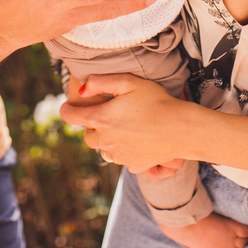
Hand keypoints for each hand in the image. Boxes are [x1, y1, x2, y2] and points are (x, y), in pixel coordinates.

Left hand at [59, 73, 186, 173]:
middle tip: (106, 116)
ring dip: (108, 140)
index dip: (66, 110)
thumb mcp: (129, 82)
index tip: (68, 107)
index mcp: (101, 119)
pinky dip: (125, 151)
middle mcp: (106, 141)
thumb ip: (101, 82)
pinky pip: (121, 159)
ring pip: (104, 149)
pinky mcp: (133, 165)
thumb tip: (82, 90)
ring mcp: (119, 155)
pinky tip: (138, 140)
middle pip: (87, 136)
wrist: (181, 128)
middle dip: (92, 127)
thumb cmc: (156, 101)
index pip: (70, 117)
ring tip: (126, 127)